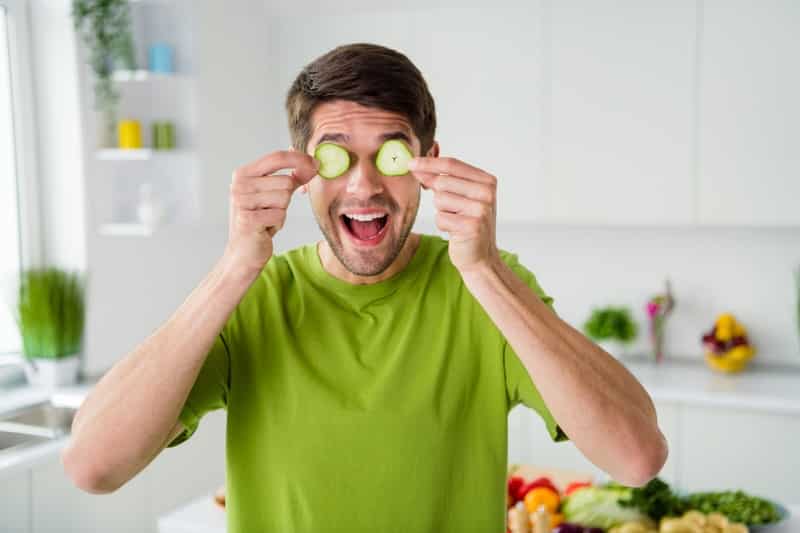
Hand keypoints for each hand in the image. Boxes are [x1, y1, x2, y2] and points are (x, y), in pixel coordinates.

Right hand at [225, 150, 318, 275]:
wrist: (243, 252)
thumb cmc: (259, 222)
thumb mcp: (274, 195)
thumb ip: (291, 178)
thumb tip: (311, 164)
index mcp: (244, 173)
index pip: (277, 157)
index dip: (300, 159)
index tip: (316, 164)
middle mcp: (239, 184)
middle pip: (285, 181)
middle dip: (287, 198)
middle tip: (272, 210)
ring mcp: (241, 201)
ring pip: (284, 197)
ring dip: (281, 212)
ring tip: (267, 219)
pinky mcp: (247, 219)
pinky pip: (280, 215)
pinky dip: (277, 223)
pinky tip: (265, 228)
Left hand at [408, 156, 499, 272]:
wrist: (481, 256)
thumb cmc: (467, 224)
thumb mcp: (458, 196)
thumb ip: (441, 179)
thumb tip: (416, 165)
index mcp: (486, 180)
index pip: (452, 165)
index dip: (429, 163)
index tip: (411, 163)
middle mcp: (487, 193)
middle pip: (443, 182)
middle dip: (437, 195)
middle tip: (447, 208)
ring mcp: (481, 209)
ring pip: (439, 200)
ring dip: (442, 212)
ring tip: (456, 221)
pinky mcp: (472, 226)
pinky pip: (440, 218)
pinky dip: (443, 225)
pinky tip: (455, 231)